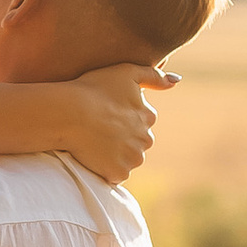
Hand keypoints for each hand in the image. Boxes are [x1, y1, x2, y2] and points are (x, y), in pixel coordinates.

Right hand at [59, 64, 178, 185]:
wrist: (69, 113)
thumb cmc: (94, 89)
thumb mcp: (127, 71)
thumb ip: (154, 75)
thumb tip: (176, 81)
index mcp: (148, 117)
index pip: (140, 122)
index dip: (120, 119)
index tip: (105, 114)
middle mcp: (146, 139)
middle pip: (135, 143)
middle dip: (121, 139)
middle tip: (98, 130)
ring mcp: (133, 158)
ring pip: (126, 160)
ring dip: (114, 155)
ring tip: (93, 143)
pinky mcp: (118, 173)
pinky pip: (113, 175)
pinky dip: (105, 169)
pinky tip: (91, 156)